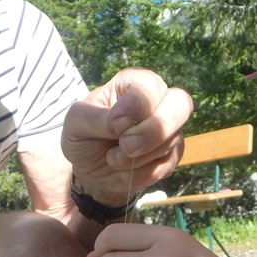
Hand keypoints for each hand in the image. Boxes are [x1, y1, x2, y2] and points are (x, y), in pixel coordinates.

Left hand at [62, 68, 192, 205]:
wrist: (91, 171)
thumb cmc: (84, 137)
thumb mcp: (76, 122)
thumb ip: (95, 118)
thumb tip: (122, 124)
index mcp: (134, 83)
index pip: (149, 86)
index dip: (135, 106)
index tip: (113, 125)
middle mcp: (159, 101)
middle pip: (181, 104)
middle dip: (154, 130)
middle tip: (126, 146)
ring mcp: (170, 128)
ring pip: (171, 140)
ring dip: (138, 157)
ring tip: (113, 158)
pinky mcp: (173, 154)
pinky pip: (168, 164)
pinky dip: (143, 173)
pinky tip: (127, 169)